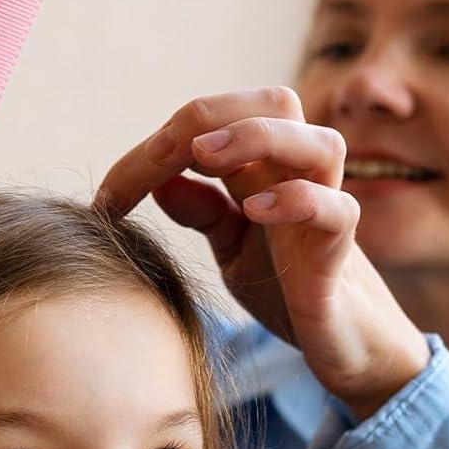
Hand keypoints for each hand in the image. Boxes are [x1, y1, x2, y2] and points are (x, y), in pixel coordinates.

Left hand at [95, 87, 427, 415]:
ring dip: (260, 138)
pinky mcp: (340, 255)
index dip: (155, 149)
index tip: (107, 199)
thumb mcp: (232, 248)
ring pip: (320, 142)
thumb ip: (203, 212)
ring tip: (208, 156)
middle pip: (275, 104)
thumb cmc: (288, 288)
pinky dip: (300, 201)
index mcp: (267, 171)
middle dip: (213, 114)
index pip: (214, 125)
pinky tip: (256, 212)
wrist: (339, 345)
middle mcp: (300, 178)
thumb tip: (161, 180)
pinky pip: (338, 211)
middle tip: (161, 155)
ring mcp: (326, 211)